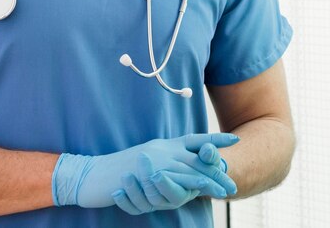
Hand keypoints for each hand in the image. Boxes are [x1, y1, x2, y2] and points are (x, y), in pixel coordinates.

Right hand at [52, 132, 238, 207]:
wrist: (95, 174)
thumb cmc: (119, 171)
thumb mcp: (144, 162)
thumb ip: (163, 162)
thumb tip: (178, 167)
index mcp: (162, 145)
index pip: (193, 139)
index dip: (213, 139)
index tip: (233, 139)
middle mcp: (162, 149)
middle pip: (197, 156)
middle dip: (217, 167)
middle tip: (234, 178)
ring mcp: (156, 160)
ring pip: (190, 168)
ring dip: (211, 180)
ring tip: (227, 190)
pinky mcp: (149, 173)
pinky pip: (176, 178)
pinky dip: (192, 184)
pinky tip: (204, 191)